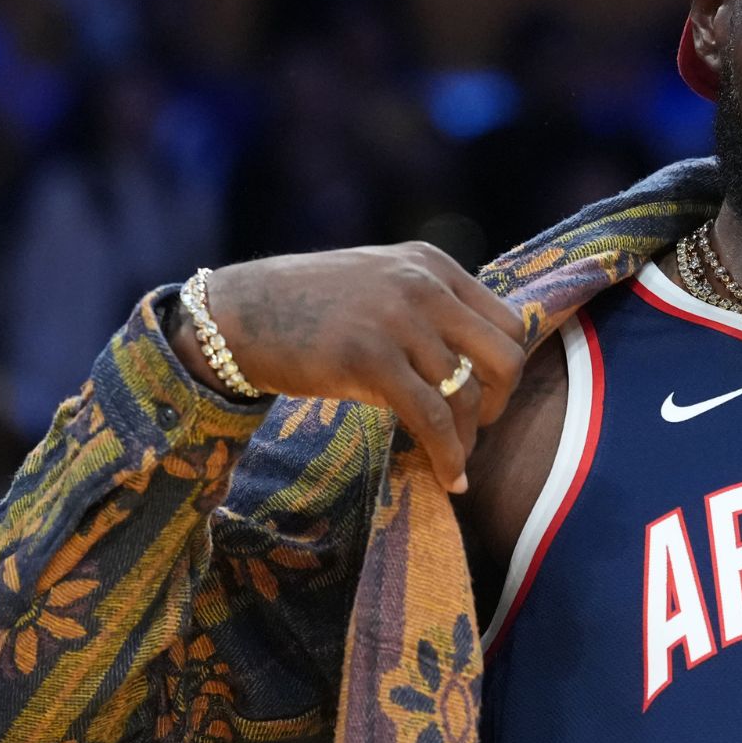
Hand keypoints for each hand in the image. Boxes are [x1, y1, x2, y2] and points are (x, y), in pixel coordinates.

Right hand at [183, 243, 525, 493]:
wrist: (233, 315)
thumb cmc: (306, 308)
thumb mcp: (379, 283)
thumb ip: (428, 306)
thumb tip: (475, 360)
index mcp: (432, 263)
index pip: (507, 322)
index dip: (506, 369)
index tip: (487, 397)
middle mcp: (423, 284)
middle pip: (504, 356)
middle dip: (499, 403)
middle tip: (477, 429)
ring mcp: (397, 319)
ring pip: (466, 394)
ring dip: (468, 440)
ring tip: (454, 463)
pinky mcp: (369, 358)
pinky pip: (432, 419)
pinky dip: (448, 456)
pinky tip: (449, 479)